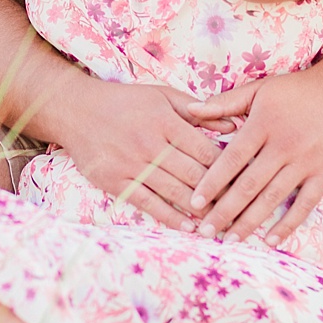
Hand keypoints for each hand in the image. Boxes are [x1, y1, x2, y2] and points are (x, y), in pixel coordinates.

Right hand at [55, 79, 231, 229]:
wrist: (77, 110)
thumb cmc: (125, 101)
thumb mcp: (162, 95)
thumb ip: (197, 111)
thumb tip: (233, 127)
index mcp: (164, 120)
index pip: (204, 149)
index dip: (228, 168)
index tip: (245, 181)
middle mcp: (150, 143)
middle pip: (193, 173)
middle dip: (219, 193)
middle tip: (240, 208)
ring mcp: (132, 164)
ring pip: (174, 191)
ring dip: (199, 209)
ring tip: (220, 222)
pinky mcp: (115, 180)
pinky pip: (147, 202)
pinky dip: (169, 216)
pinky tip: (187, 226)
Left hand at [183, 66, 322, 244]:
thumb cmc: (294, 90)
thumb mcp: (258, 89)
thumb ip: (224, 102)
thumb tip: (190, 110)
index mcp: (263, 124)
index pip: (232, 159)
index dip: (212, 182)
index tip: (193, 202)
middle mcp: (284, 145)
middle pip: (249, 184)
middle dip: (224, 210)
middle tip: (205, 230)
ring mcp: (307, 161)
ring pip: (273, 198)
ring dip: (250, 222)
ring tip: (230, 239)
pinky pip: (305, 204)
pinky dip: (288, 224)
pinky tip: (270, 240)